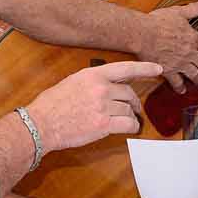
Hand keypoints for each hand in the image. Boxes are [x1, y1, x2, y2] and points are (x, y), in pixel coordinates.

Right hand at [26, 60, 163, 150]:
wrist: (40, 124)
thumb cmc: (52, 105)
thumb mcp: (72, 82)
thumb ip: (93, 82)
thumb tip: (109, 85)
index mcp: (93, 75)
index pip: (125, 68)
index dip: (144, 68)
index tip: (157, 68)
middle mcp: (100, 88)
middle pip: (129, 93)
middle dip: (134, 102)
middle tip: (134, 108)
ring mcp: (102, 106)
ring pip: (128, 109)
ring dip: (130, 116)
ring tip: (125, 120)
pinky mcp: (103, 125)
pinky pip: (128, 124)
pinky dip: (132, 127)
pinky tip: (129, 128)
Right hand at [129, 0, 197, 91]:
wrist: (142, 34)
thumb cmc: (157, 22)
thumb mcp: (178, 12)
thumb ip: (193, 9)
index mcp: (193, 38)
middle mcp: (189, 52)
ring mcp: (179, 63)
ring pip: (194, 75)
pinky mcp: (168, 70)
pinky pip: (177, 82)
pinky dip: (180, 87)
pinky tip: (182, 90)